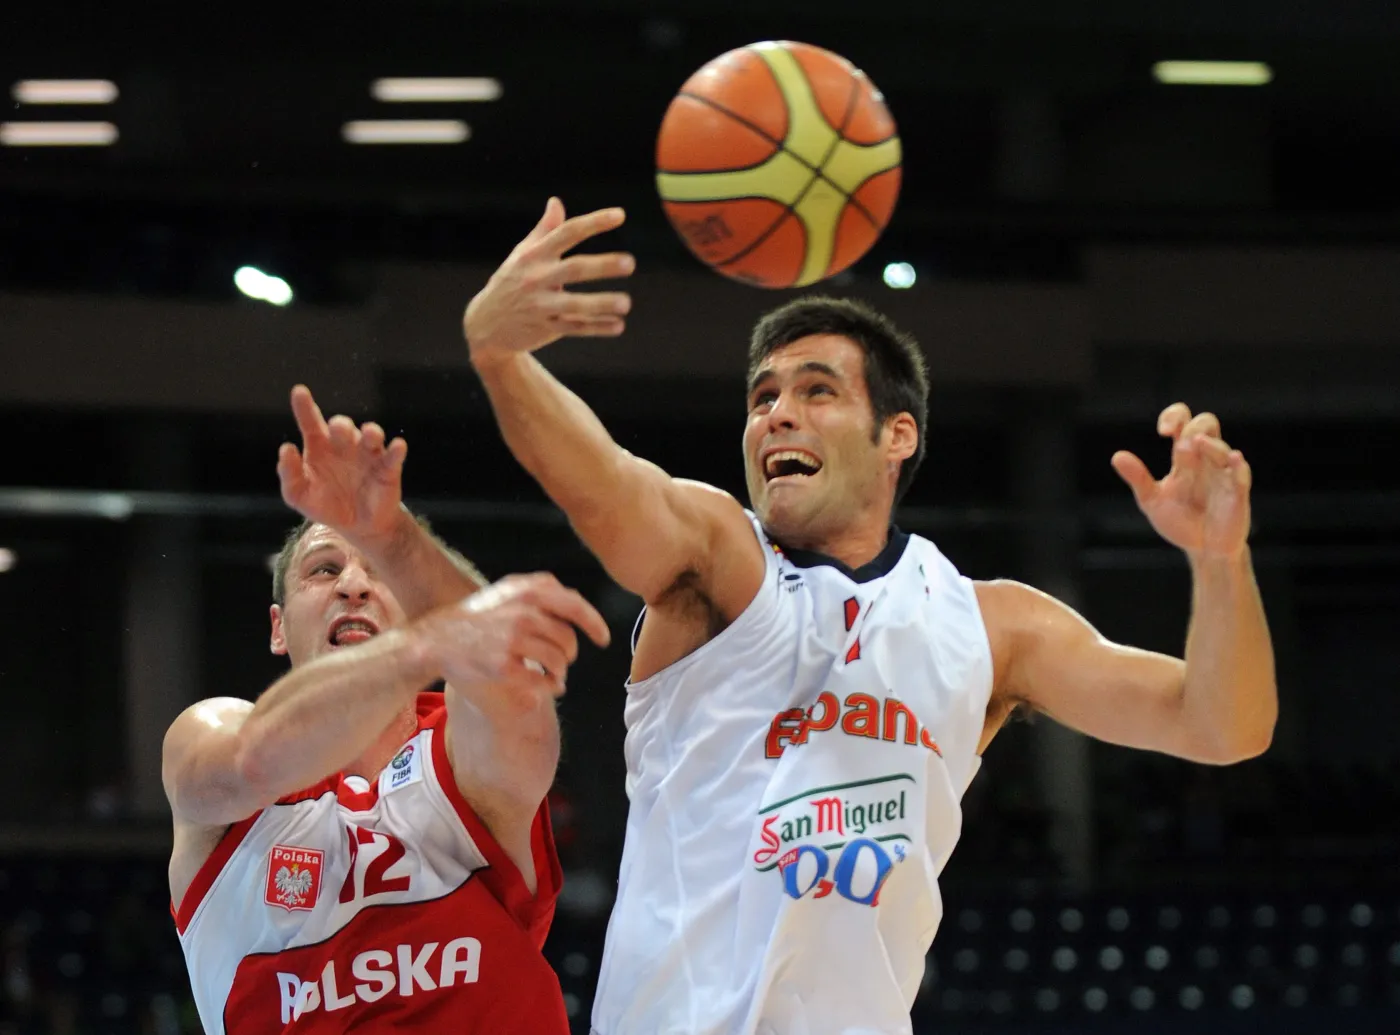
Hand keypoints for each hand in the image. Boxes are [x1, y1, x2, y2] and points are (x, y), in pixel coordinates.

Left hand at [276, 385, 407, 544]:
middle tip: (339, 430)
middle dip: (341, 425)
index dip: (304, 407)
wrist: (359, 527)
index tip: (299, 391)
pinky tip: (398, 446)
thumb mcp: (298, 495)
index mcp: (320, 448)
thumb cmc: (326, 506)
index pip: (311, 423)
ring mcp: (368, 455)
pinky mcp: (388, 469)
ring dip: (372, 432)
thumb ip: (289, 474)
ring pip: (372, 435)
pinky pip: (394, 455)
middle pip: (343, 426)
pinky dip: (397, 449)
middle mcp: (344, 446)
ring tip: (370, 435)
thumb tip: (286, 448)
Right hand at [424, 572, 611, 695]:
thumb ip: (538, 589)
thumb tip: (571, 595)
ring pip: (558, 662)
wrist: (437, 639)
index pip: (574, 605)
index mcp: (527, 592)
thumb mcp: (506, 590)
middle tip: (563, 660)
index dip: (594, 623)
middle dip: (569, 654)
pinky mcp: (503, 665)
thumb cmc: (476, 616)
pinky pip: (541, 681)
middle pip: (568, 639)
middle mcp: (523, 613)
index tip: (604, 639)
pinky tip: (545, 687)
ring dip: (560, 673)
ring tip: (554, 676)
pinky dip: (549, 687)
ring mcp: (513, 639)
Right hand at [464, 197, 634, 366]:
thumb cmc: (511, 281)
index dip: (593, 223)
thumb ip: (544, 230)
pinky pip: (573, 328)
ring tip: (626, 303)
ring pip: (574, 304)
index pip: (567, 233)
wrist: (485, 323)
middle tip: (630, 263)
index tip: (620, 215)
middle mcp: (536, 278)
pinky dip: (596, 328)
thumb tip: (556, 201)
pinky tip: (618, 325)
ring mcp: (540, 305)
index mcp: (534, 255)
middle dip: (602, 266)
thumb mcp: (523, 254)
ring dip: (601, 303)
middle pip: (573, 269)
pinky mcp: (544, 328)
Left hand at [1111, 403, 1252, 560]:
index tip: (1163, 431)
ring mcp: (1223, 474)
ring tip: (1197, 444)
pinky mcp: (1237, 493)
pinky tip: (1233, 458)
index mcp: (1184, 457)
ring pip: (1223, 447)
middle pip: (1207, 424)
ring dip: (1211, 445)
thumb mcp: (1152, 500)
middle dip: (1193, 428)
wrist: (1201, 549)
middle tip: (1179, 445)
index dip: (1174, 416)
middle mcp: (1206, 459)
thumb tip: (1117, 456)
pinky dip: (1237, 465)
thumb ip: (1138, 478)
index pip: (1183, 422)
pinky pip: (1241, 474)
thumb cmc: (1179, 521)